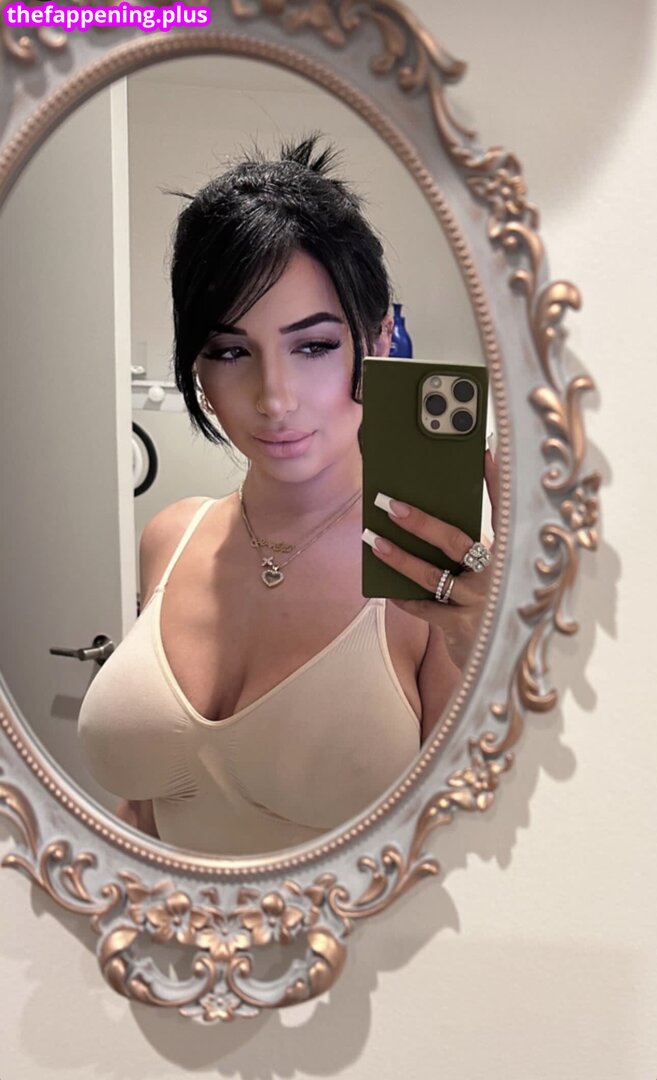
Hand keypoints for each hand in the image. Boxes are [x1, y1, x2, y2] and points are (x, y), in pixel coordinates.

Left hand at [364, 449, 497, 669]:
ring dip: (400, 557)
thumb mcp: (493, 575)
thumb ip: (473, 549)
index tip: (483, 450)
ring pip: (432, 575)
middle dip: (421, 521)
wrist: (503, 663)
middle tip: (389, 503)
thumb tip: (429, 514)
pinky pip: (424, 607)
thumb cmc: (492, 606)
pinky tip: (384, 585)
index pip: (505, 511)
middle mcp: (500, 577)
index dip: (495, 481)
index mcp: (511, 555)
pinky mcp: (463, 629)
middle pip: (456, 541)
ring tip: (374, 541)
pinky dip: (403, 595)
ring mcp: (481, 604)